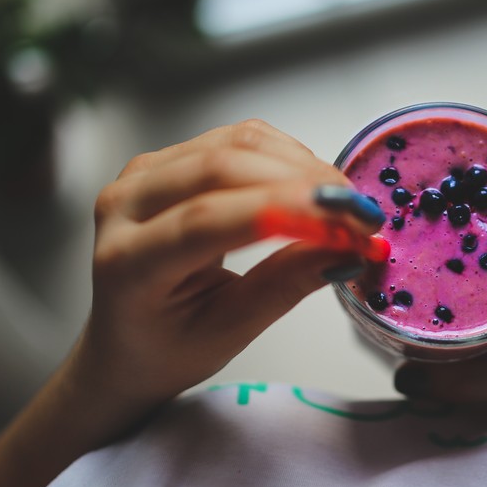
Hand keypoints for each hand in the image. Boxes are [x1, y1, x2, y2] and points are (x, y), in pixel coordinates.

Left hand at [74, 120, 382, 403]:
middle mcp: (124, 204)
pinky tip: (317, 188)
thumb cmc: (169, 346)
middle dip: (304, 185)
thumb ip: (286, 284)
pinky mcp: (169, 159)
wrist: (126, 341)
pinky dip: (288, 157)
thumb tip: (349, 249)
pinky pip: (236, 139)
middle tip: (362, 217)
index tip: (347, 225)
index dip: (283, 212)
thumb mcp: (230, 331)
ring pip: (236, 143)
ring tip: (347, 206)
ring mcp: (144, 173)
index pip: (206, 220)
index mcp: (127, 261)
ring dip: (303, 166)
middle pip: (222, 167)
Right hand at [393, 211, 486, 463]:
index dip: (447, 192)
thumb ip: (464, 379)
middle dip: (441, 215)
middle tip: (394, 229)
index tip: (406, 200)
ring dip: (454, 238)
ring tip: (406, 246)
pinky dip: (471, 260)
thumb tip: (403, 379)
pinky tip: (440, 275)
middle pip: (486, 206)